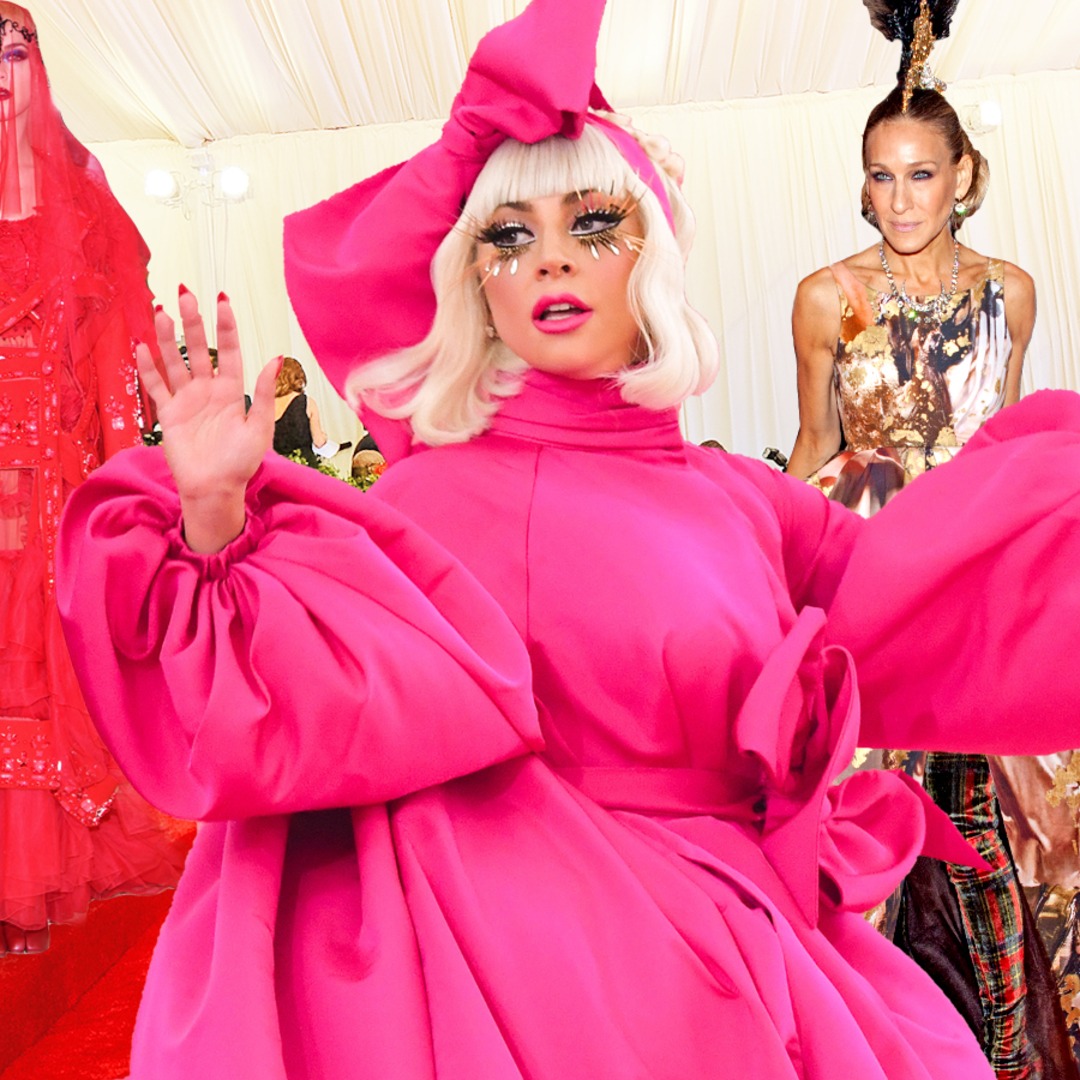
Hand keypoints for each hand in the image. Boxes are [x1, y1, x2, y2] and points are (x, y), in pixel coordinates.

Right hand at [136, 289, 278, 552]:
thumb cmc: (241, 462)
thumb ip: (264, 394)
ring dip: (166, 338)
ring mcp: (187, 400)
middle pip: (198, 348)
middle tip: (184, 292)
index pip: (228, 351)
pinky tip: (141, 346)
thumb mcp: (259, 428)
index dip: (225, 326)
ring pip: (175, 362)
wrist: (216, 490)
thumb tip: (276, 359)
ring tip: (161, 311)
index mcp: (232, 391)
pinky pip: (156, 386)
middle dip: (192, 322)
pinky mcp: (169, 414)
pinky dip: (148, 368)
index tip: (222, 299)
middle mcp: (208, 390)